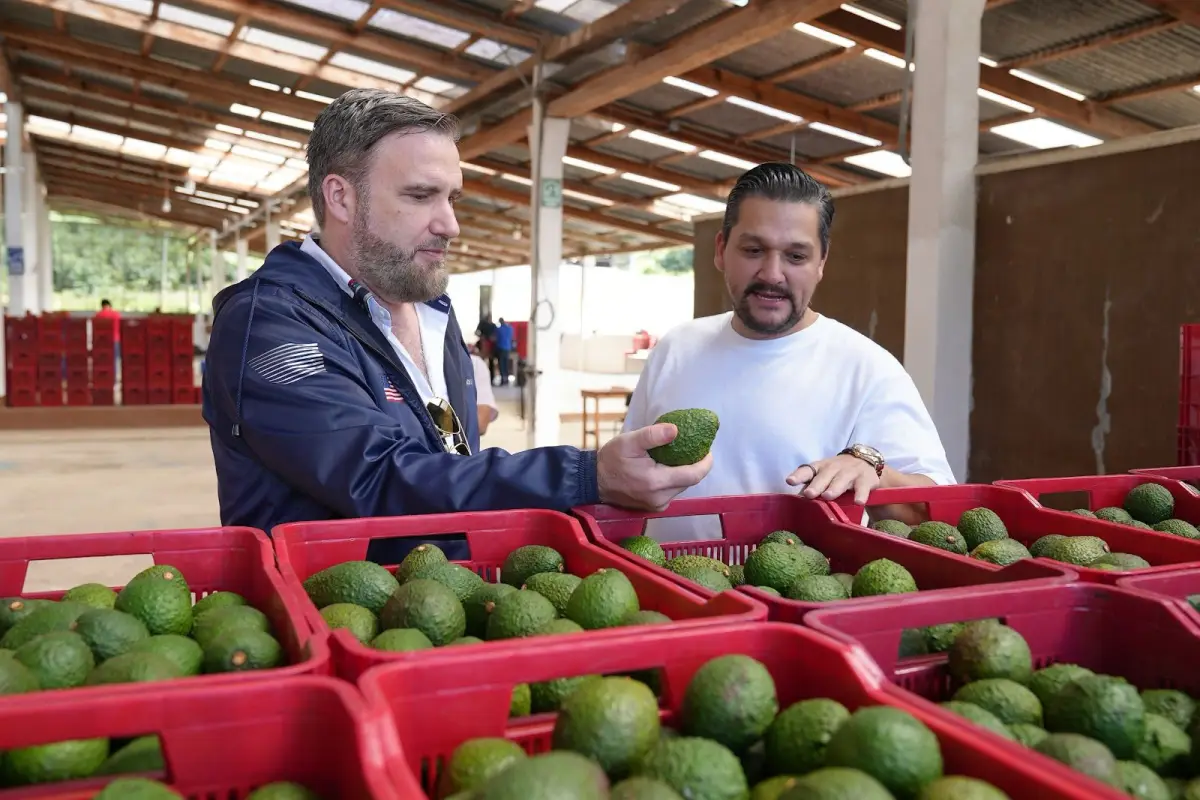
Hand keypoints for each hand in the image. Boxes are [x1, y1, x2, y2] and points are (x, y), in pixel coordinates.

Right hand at [597, 423, 712, 510]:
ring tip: (680, 455)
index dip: (705, 463)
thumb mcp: (629, 441)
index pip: (693, 475)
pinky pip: (671, 491)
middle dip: (695, 465)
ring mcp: (657, 505)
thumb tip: (676, 430)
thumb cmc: (611, 459)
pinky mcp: (653, 507)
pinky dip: (673, 479)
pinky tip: (667, 467)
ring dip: (684, 472)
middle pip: (689, 481)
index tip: (708, 449)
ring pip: (681, 487)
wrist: (593, 481)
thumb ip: (653, 435)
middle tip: (694, 447)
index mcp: (656, 482)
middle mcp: (660, 498)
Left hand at [786, 454, 879, 504]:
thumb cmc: (837, 473)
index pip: (807, 470)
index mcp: (820, 468)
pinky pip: (862, 487)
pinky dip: (861, 494)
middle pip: (824, 476)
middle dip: (816, 485)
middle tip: (809, 494)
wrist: (865, 461)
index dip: (798, 475)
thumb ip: (812, 487)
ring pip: (841, 480)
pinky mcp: (865, 479)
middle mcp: (833, 468)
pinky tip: (858, 502)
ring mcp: (850, 472)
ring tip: (827, 496)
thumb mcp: (823, 477)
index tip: (790, 481)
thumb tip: (797, 502)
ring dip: (834, 488)